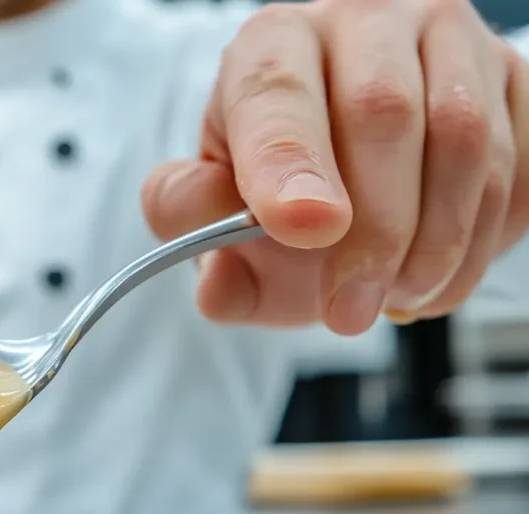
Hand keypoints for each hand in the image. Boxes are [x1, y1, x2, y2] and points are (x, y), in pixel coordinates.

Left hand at [142, 0, 528, 333]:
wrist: (346, 168)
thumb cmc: (274, 184)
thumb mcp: (212, 209)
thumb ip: (192, 234)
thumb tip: (216, 276)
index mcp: (273, 46)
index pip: (278, 92)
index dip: (291, 161)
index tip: (305, 227)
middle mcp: (361, 24)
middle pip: (383, 113)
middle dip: (373, 232)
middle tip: (350, 310)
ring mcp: (447, 43)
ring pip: (465, 139)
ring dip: (437, 244)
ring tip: (395, 300)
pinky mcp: (511, 80)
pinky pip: (519, 163)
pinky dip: (486, 238)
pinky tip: (439, 275)